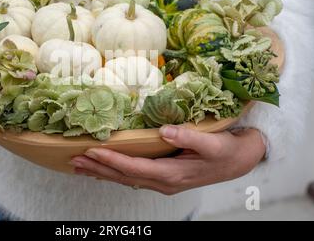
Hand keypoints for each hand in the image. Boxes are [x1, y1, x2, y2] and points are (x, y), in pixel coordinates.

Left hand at [70, 126, 265, 194]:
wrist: (238, 162)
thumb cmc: (226, 152)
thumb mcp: (213, 144)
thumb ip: (189, 137)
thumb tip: (165, 130)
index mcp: (172, 175)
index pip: (135, 168)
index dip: (113, 161)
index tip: (93, 152)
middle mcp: (163, 182)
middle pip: (124, 177)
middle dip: (99, 168)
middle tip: (75, 160)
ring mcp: (162, 182)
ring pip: (126, 179)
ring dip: (102, 172)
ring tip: (80, 165)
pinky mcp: (163, 177)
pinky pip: (133, 176)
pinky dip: (115, 172)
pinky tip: (104, 169)